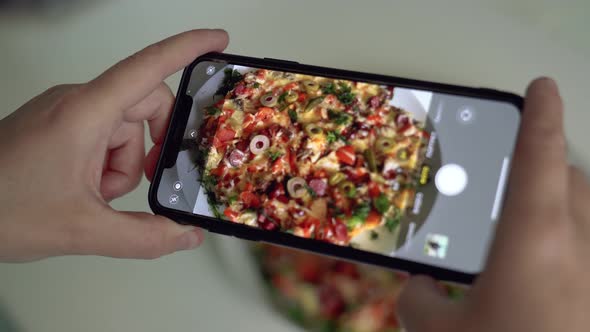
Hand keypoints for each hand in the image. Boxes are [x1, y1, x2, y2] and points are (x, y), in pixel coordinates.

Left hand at [0, 29, 228, 261]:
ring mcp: (65, 113)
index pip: (148, 68)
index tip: (219, 41)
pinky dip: (106, 165)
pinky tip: (84, 191)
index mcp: (86, 112)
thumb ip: (143, 237)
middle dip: (151, 149)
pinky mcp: (58, 126)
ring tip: (95, 197)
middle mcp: (77, 102)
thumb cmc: (3, 209)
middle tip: (147, 183)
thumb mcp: (82, 230)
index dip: (188, 48)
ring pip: (123, 129)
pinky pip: (102, 137)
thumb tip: (187, 236)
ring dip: (123, 166)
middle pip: (143, 107)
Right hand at [397, 78, 588, 330]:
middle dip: (549, 164)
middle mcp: (583, 247)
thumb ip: (418, 303)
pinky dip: (570, 248)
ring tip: (528, 229)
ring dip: (564, 207)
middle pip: (574, 179)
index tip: (540, 85)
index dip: (539, 112)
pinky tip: (546, 281)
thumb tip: (415, 289)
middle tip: (515, 177)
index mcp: (535, 239)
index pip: (540, 154)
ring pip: (589, 215)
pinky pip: (588, 253)